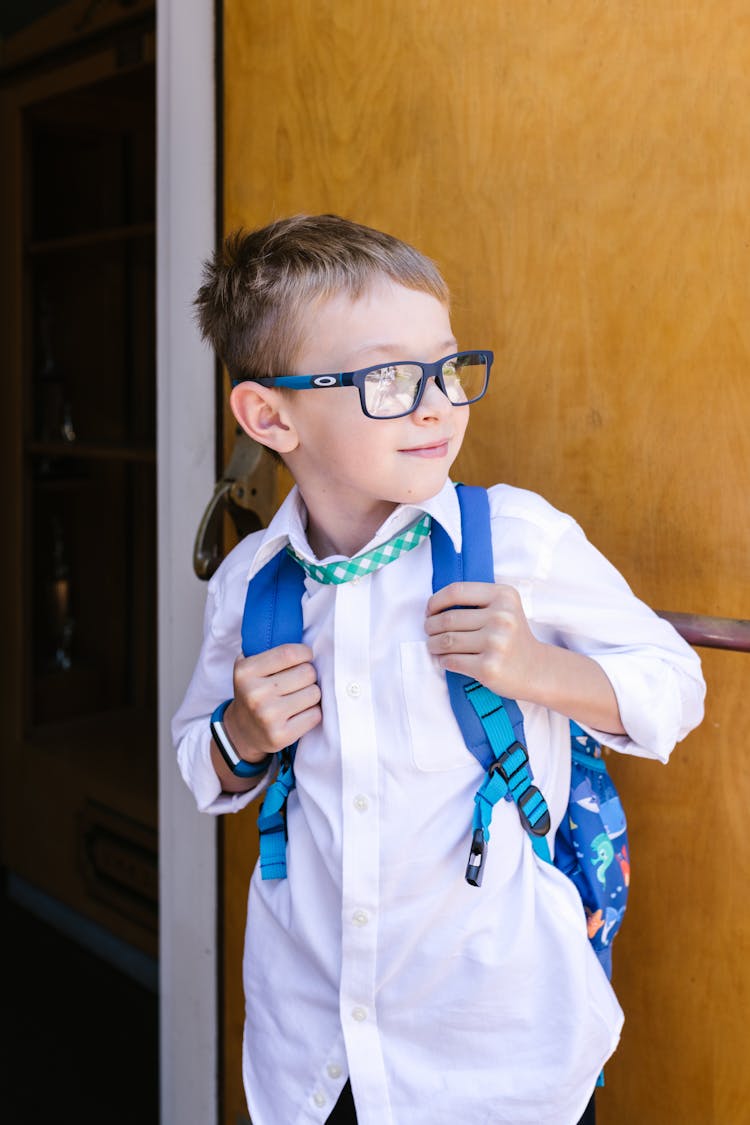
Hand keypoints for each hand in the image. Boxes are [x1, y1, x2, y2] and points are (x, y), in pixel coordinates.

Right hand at [225, 643, 321, 762]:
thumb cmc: (253, 692)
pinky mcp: (280, 735)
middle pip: (308, 673)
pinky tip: (299, 714)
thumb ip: (271, 651)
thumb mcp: (249, 667)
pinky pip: (315, 715)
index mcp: (246, 671)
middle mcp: (255, 694)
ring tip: (298, 698)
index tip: (305, 657)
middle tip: (298, 682)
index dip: (305, 653)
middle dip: (308, 675)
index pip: (290, 653)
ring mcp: (268, 716)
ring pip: (315, 693)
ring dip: (311, 694)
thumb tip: (307, 638)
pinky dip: (312, 713)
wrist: (241, 731)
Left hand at [425, 581, 625, 735]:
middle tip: (429, 631)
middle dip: (431, 626)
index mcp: (504, 596)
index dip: (436, 601)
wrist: (536, 669)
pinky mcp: (488, 667)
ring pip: (447, 641)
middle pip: (448, 618)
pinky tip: (445, 660)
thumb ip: (477, 601)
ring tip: (433, 645)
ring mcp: (496, 643)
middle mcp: (502, 618)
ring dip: (433, 644)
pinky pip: (452, 661)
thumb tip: (433, 606)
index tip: (430, 610)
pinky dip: (443, 660)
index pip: (456, 591)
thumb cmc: (512, 636)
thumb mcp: (504, 608)